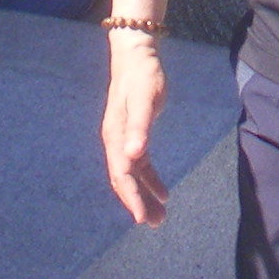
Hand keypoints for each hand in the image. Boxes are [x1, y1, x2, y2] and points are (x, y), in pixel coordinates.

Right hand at [101, 35, 170, 224]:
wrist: (136, 56)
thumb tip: (134, 155)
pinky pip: (140, 165)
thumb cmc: (143, 76)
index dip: (132, 197)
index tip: (142, 218)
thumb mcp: (146, 100)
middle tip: (155, 223)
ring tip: (160, 216)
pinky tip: (163, 192)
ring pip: (132, 175)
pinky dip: (150, 179)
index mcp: (116, 136)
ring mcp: (123, 139)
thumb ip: (140, 127)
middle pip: (125, 180)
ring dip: (145, 195)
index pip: (123, 174)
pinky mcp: (133, 134)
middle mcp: (116, 141)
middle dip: (138, 202)